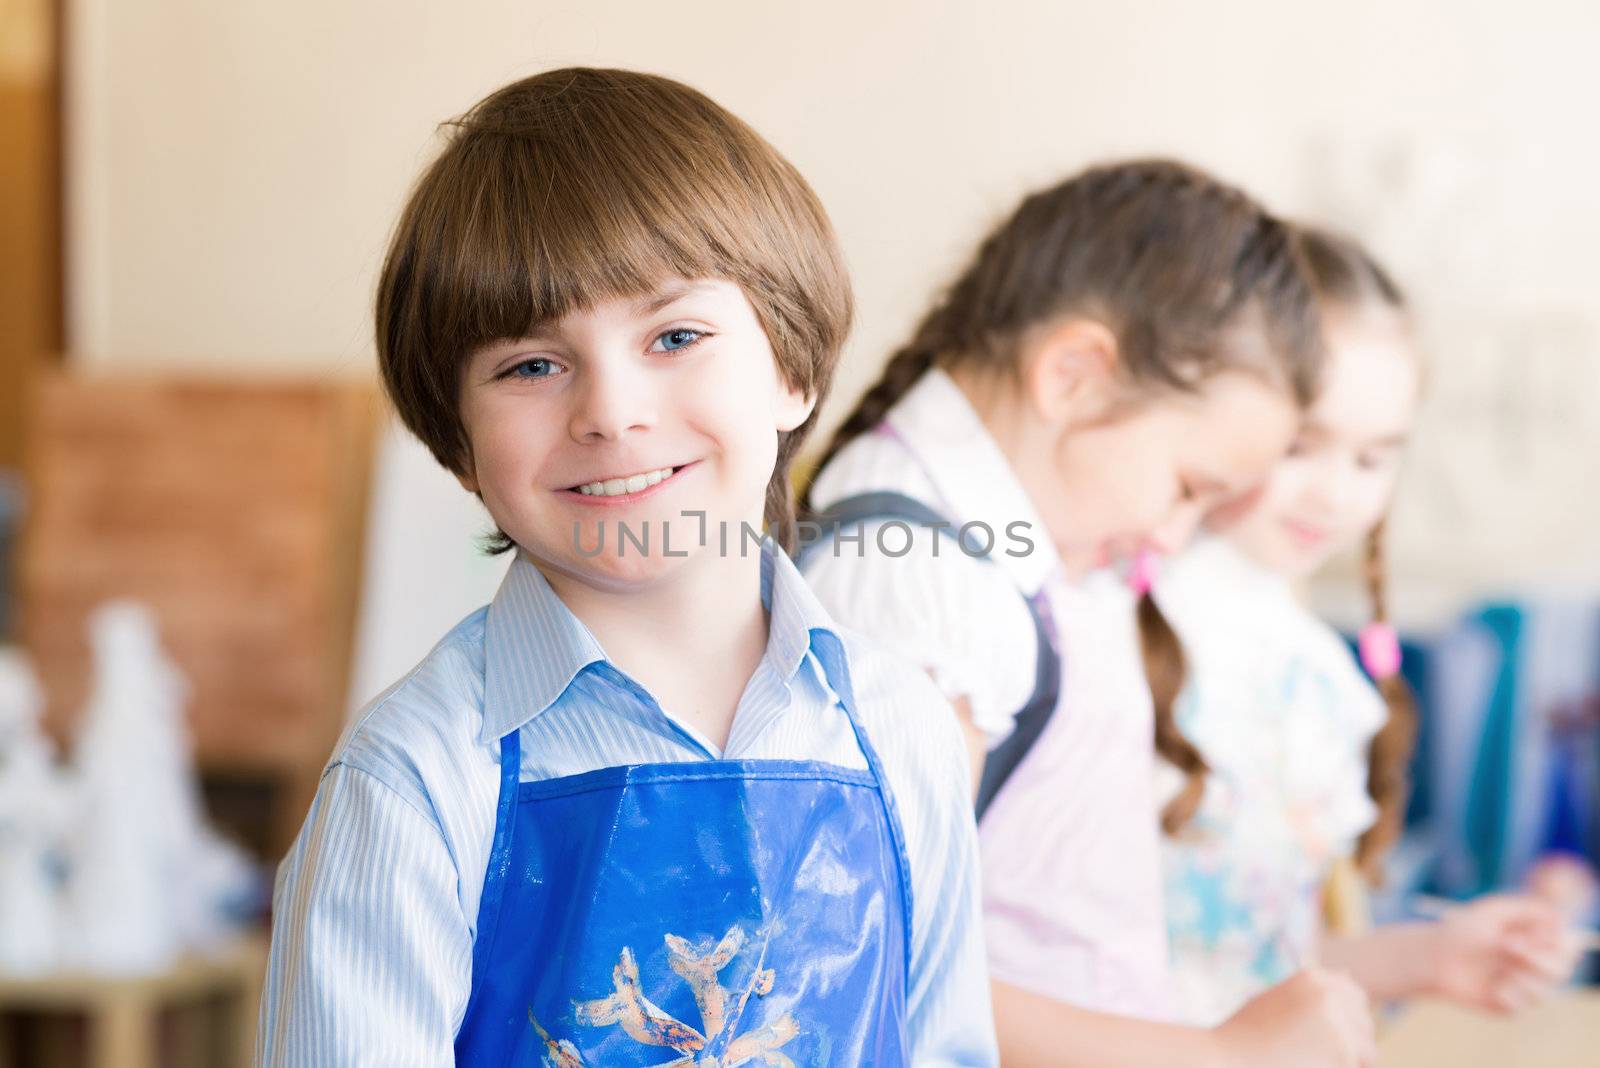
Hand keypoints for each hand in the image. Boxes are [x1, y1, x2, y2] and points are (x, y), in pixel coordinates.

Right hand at [1213, 968, 1375, 1067]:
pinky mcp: (1344, 1051)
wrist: (1227, 1059)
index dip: (1348, 1021)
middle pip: (1366, 1024)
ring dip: (1347, 1063)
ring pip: (1367, 1052)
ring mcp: (1339, 1022)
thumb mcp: (1274, 1004)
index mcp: (1312, 979)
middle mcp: (1329, 994)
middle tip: (1317, 1057)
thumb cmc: (1243, 1039)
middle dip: (1353, 1044)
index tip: (1324, 1038)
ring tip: (1308, 1063)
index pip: (1355, 996)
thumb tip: (1348, 981)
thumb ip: (1310, 997)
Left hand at [1429, 894, 1580, 1013]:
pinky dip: (1508, 994)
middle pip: (1561, 967)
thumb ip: (1526, 909)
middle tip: (1508, 946)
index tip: (1530, 934)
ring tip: (1497, 968)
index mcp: (1531, 939)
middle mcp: (1530, 962)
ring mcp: (1521, 984)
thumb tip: (1557, 917)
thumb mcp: (1492, 910)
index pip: (1563, 943)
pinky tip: (1491, 988)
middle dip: (1539, 959)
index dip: (1553, 941)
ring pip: (1544, 989)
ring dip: (1522, 976)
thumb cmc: (1460, 931)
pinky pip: (1522, 1005)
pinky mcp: (1509, 1005)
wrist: (1432, 960)